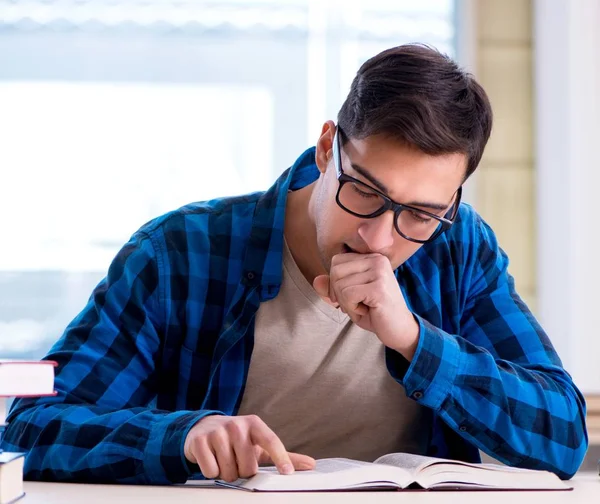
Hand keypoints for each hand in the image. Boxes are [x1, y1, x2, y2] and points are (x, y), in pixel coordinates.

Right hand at [184, 414, 315, 481]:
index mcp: (254, 424)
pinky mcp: (200, 441)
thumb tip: (311, 465)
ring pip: (229, 471)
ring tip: (224, 459)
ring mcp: (217, 431)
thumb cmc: (237, 439)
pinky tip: (211, 460)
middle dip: (243, 471)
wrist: (203, 428)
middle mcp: (236, 425)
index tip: (287, 473)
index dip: (280, 457)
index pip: (271, 441)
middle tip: (237, 461)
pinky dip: (212, 472)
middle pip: (247, 466)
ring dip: (227, 472)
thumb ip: (283, 454)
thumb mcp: (259, 443)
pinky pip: (211, 471)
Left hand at [313, 253, 419, 359]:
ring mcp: (379, 272)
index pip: (336, 261)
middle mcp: (377, 260)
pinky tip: (367, 310)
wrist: (400, 330)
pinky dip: (351, 308)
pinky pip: (347, 295)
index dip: (335, 282)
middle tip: (357, 304)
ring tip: (364, 307)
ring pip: (340, 284)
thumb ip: (331, 288)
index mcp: (371, 258)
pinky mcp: (379, 287)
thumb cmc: (375, 313)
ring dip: (347, 303)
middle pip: (335, 271)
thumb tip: (316, 280)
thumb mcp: (348, 299)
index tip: (350, 296)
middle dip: (339, 293)